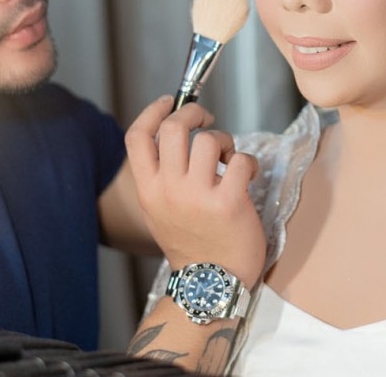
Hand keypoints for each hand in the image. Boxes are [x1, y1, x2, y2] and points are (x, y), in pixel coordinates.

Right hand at [125, 96, 265, 286]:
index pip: (137, 137)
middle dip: (194, 112)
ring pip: (209, 139)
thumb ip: (163, 175)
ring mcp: (198, 196)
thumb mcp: (161, 210)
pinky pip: (240, 159)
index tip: (170, 100)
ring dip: (224, 141)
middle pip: (173, 127)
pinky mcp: (229, 202)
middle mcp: (169, 190)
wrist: (210, 284)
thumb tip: (176, 134)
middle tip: (207, 118)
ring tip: (228, 158)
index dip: (153, 110)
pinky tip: (248, 175)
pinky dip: (248, 161)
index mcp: (149, 190)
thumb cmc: (192, 243)